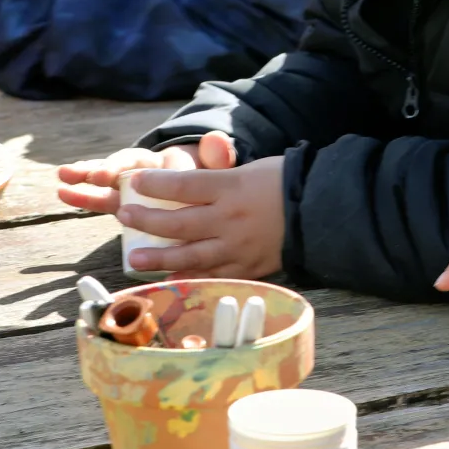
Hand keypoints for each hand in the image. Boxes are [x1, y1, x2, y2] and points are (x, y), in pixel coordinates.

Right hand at [57, 134, 220, 213]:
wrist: (195, 187)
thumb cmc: (204, 178)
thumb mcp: (215, 170)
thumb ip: (217, 156)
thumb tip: (218, 140)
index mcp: (174, 162)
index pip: (168, 164)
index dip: (160, 170)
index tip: (152, 173)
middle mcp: (148, 170)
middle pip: (130, 165)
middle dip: (114, 169)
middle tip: (100, 175)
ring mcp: (131, 185)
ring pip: (109, 179)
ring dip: (87, 176)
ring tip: (64, 174)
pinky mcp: (121, 201)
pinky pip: (101, 197)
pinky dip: (83, 194)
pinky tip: (62, 191)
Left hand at [118, 156, 286, 278]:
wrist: (323, 212)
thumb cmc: (287, 184)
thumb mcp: (252, 169)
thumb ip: (220, 179)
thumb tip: (186, 184)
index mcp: (233, 187)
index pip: (184, 184)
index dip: (155, 184)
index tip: (134, 183)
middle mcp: (231, 218)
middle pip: (179, 220)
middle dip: (147, 219)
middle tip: (124, 217)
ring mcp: (239, 246)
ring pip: (191, 254)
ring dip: (159, 257)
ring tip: (135, 258)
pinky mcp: (248, 267)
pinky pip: (213, 275)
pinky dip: (191, 278)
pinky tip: (171, 279)